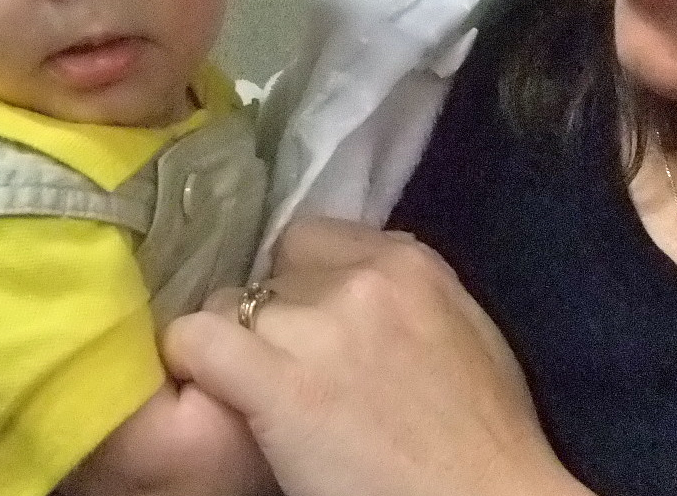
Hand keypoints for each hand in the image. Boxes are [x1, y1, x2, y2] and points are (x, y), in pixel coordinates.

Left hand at [163, 218, 589, 495]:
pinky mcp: (278, 381)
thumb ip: (408, 295)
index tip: (303, 325)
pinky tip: (207, 389)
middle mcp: (360, 279)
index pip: (312, 238)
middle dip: (268, 316)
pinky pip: (196, 341)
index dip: (297, 283)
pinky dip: (190, 362)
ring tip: (247, 392)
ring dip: (233, 347)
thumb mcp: (464, 331)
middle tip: (279, 367)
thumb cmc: (486, 438)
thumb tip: (365, 282)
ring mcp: (317, 326)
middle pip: (269, 273)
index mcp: (408, 262)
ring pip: (228, 305)